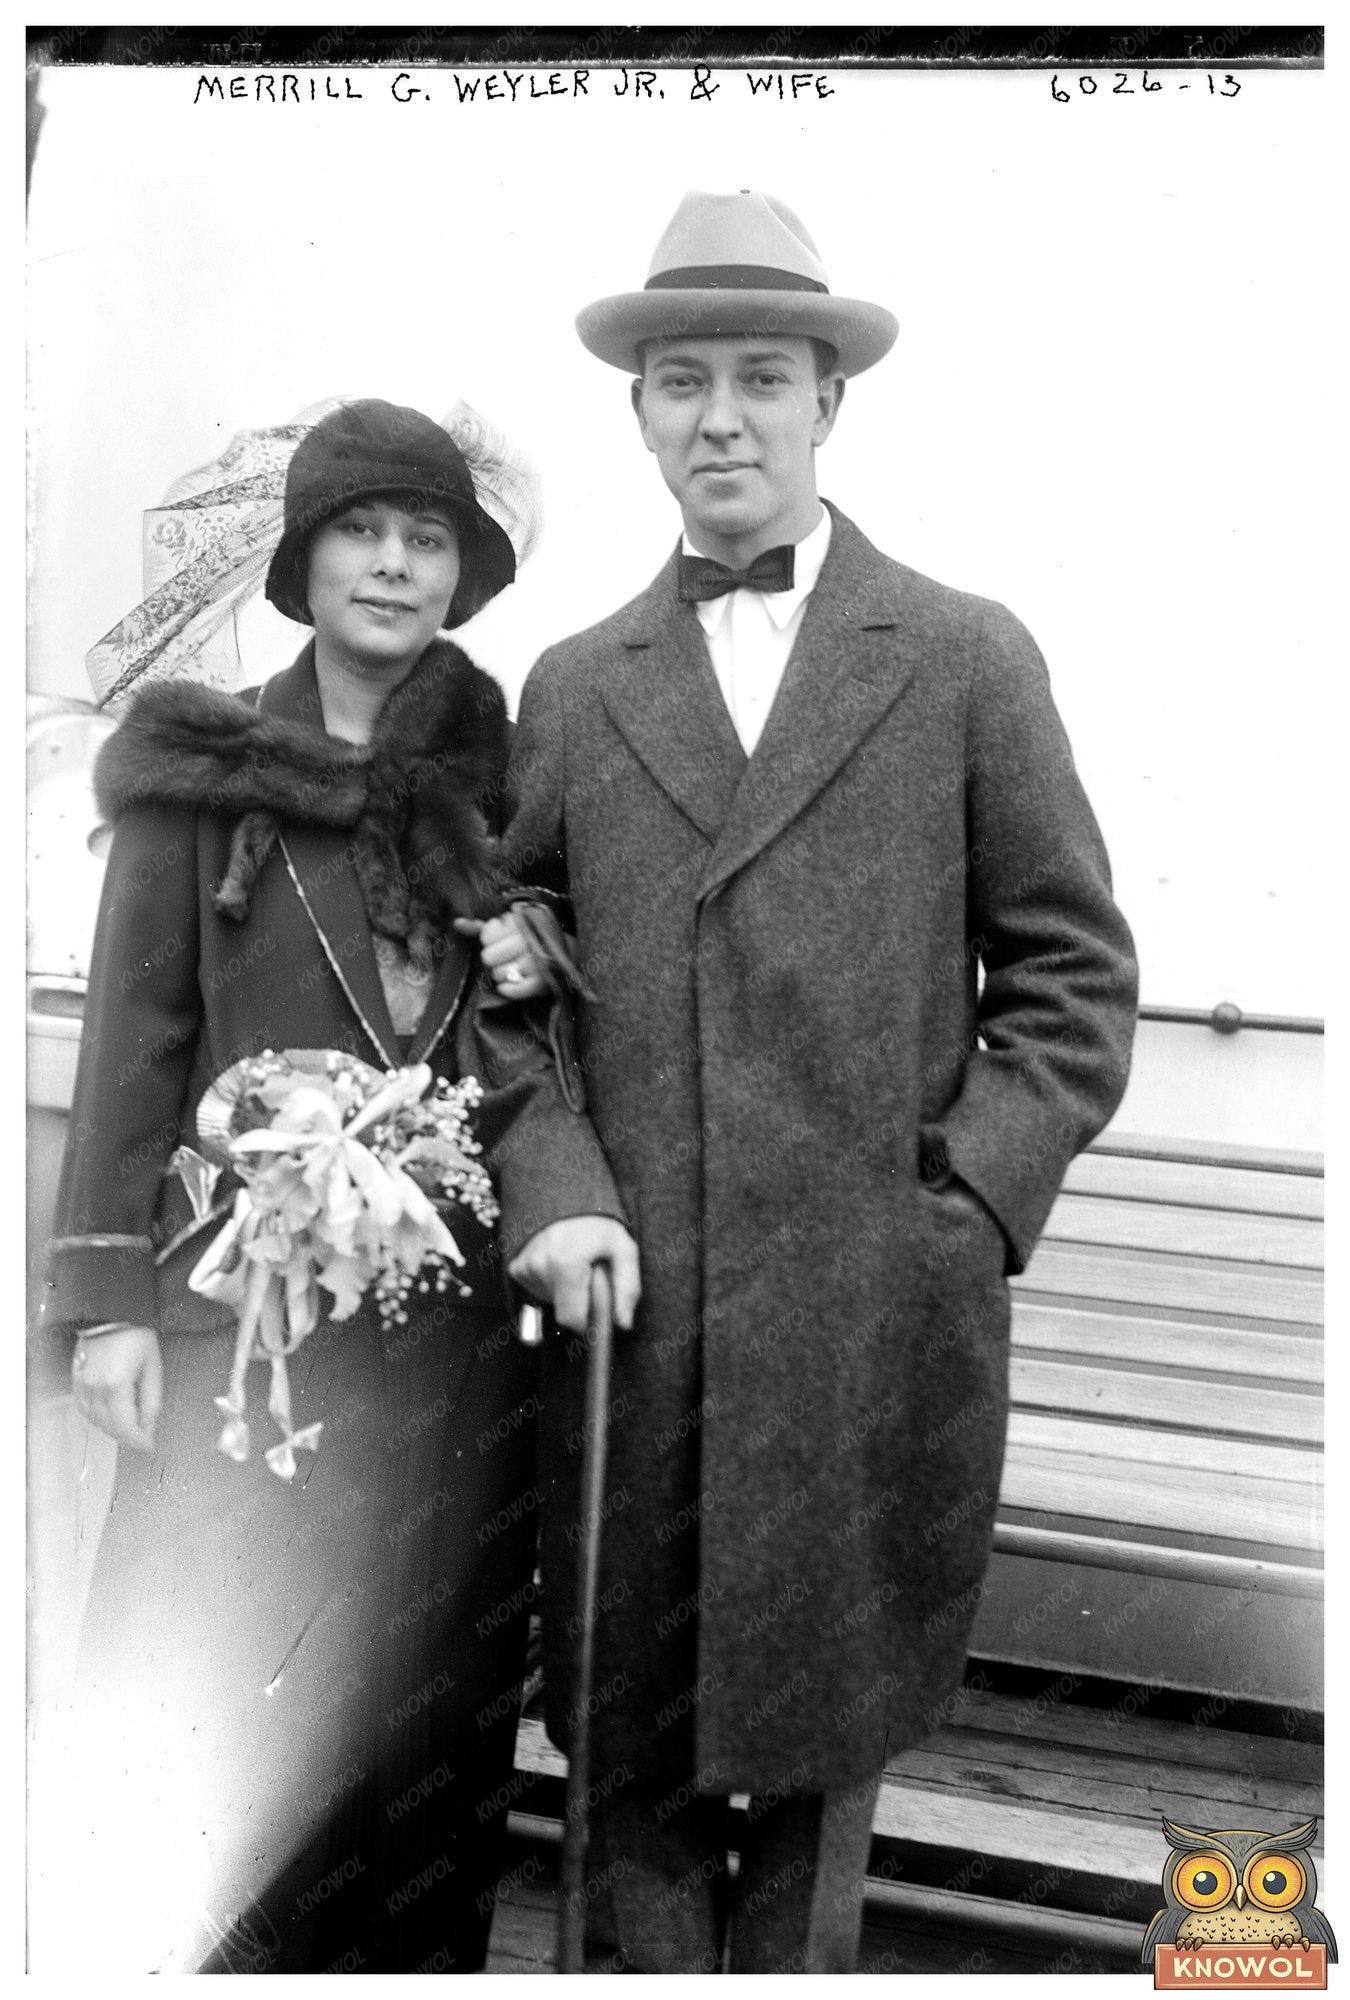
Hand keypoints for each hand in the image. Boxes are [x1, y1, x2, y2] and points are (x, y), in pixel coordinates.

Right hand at [72, 1324, 162, 1450]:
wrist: (110, 1314)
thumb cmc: (135, 1336)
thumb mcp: (153, 1367)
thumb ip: (151, 1401)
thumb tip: (149, 1428)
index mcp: (116, 1385)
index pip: (125, 1427)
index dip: (138, 1441)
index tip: (149, 1447)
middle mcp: (95, 1388)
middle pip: (109, 1427)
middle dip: (128, 1437)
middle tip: (143, 1438)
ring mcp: (82, 1385)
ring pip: (96, 1421)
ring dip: (113, 1429)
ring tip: (130, 1427)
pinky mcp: (76, 1381)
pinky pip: (85, 1410)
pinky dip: (98, 1418)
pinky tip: (111, 1415)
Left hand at [453, 913, 546, 998]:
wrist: (563, 953)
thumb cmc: (527, 938)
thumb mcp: (506, 928)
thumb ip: (479, 926)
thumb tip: (457, 923)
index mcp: (520, 922)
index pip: (486, 935)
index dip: (489, 941)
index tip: (501, 941)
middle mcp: (529, 940)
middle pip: (488, 957)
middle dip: (493, 960)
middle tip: (505, 958)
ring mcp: (536, 962)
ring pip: (498, 974)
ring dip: (501, 975)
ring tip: (511, 969)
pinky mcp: (542, 982)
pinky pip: (513, 991)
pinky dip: (507, 990)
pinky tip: (509, 985)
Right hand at [508, 1216, 640, 1332]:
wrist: (567, 1199)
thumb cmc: (600, 1227)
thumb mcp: (624, 1250)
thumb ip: (627, 1288)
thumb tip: (624, 1324)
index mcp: (565, 1264)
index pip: (572, 1319)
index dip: (589, 1321)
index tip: (599, 1309)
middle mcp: (539, 1267)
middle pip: (562, 1312)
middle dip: (579, 1305)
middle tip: (590, 1281)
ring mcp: (524, 1267)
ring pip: (551, 1302)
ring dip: (566, 1293)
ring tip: (576, 1268)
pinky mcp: (516, 1268)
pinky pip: (537, 1290)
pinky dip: (552, 1285)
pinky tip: (560, 1266)